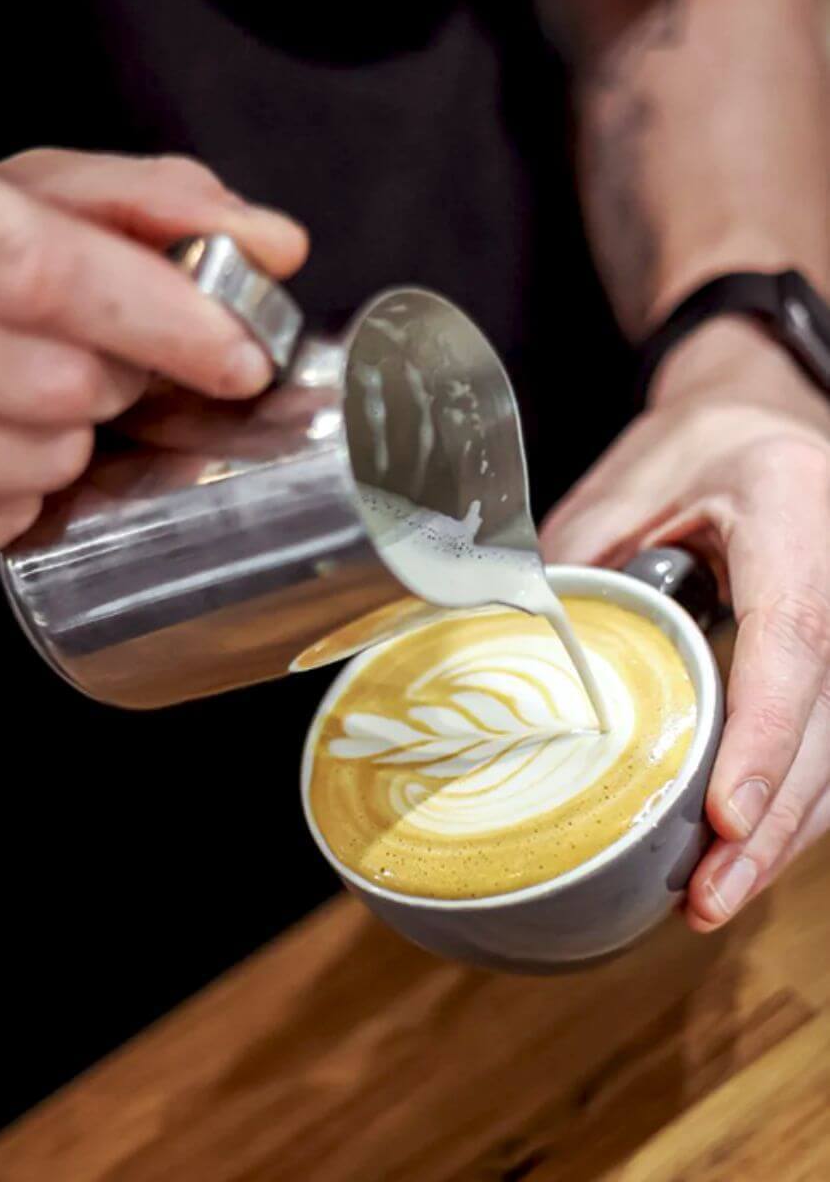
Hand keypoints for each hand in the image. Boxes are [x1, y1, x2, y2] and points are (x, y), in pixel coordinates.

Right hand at [0, 146, 307, 565]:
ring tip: (35, 396)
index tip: (241, 357)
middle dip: (121, 382)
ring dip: (72, 444)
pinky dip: (19, 497)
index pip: (40, 273)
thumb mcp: (24, 195)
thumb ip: (146, 204)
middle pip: (55, 383)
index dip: (159, 320)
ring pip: (34, 466)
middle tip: (114, 364)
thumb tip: (273, 245)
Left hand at [540, 320, 829, 931]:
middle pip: (828, 719)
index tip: (726, 816)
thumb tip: (524, 654)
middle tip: (708, 897)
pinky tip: (743, 851)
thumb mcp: (628, 483)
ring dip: (784, 831)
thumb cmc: (694, 448)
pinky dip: (790, 803)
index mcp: (790, 508)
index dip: (763, 735)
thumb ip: (582, 562)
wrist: (759, 426)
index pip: (795, 636)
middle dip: (772, 819)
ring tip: (716, 897)